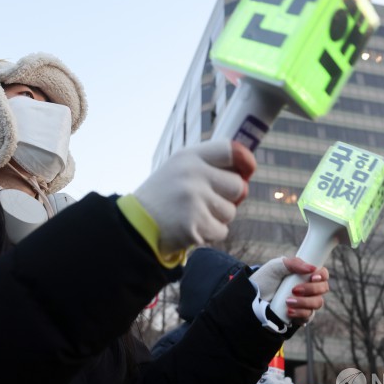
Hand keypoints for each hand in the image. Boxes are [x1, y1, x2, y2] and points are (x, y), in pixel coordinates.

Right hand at [134, 140, 255, 254]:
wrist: (134, 225)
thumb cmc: (163, 197)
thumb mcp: (178, 170)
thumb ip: (208, 166)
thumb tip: (246, 172)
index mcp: (189, 157)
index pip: (230, 149)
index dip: (245, 159)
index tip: (248, 169)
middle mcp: (192, 173)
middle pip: (237, 185)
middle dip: (228, 198)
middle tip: (208, 202)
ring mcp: (193, 199)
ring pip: (230, 211)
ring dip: (217, 218)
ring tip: (194, 215)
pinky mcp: (194, 224)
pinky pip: (221, 231)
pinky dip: (210, 233)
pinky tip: (191, 228)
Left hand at [249, 257, 328, 323]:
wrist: (253, 298)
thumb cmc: (265, 279)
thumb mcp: (275, 266)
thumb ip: (293, 263)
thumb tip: (311, 268)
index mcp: (305, 274)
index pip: (322, 274)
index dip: (322, 275)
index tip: (313, 277)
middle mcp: (308, 288)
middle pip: (323, 288)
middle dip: (311, 289)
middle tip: (294, 289)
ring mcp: (306, 302)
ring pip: (317, 303)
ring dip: (304, 302)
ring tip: (287, 301)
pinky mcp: (301, 315)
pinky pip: (308, 316)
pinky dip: (299, 313)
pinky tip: (288, 311)